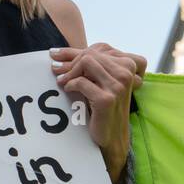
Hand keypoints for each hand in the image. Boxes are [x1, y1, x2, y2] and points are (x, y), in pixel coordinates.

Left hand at [50, 43, 145, 181]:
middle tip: (59, 73)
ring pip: (86, 63)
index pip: (98, 48)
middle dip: (71, 63)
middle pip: (90, 54)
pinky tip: (68, 90)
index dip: (75, 52)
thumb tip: (55, 53)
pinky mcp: (107, 99)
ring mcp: (118, 86)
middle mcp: (126, 73)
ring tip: (63, 82)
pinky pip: (81, 82)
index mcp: (128, 65)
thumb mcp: (98, 81)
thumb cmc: (103, 107)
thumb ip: (85, 65)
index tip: (58, 58)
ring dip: (70, 72)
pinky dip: (70, 85)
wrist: (111, 136)